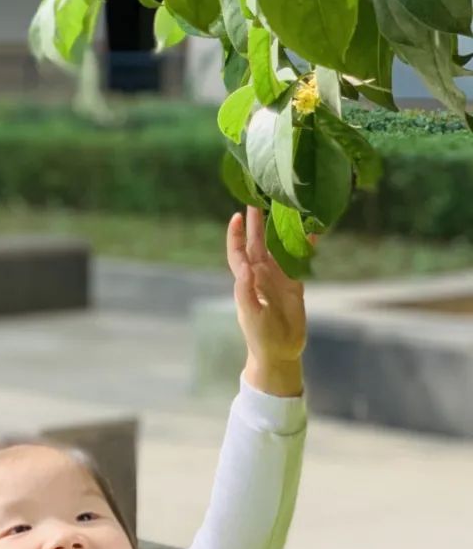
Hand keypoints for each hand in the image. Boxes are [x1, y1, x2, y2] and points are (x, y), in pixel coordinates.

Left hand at [226, 209, 305, 395]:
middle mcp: (261, 274)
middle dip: (256, 222)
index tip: (237, 215)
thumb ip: (245, 290)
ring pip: (279, 247)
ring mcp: (278, 277)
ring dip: (281, 229)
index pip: (237, 252)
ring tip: (286, 208)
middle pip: (257, 242)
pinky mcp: (296, 284)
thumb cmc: (259, 335)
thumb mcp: (250, 314)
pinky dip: (306, 246)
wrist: (280, 351)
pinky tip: (313, 231)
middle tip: (259, 198)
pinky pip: (300, 260)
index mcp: (246, 279)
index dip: (235, 234)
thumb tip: (245, 266)